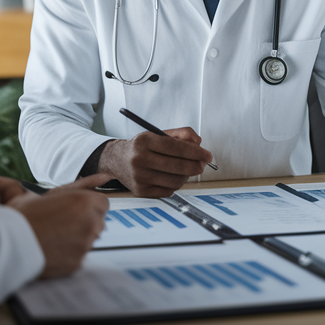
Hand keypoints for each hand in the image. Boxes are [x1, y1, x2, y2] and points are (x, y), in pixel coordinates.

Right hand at [8, 175, 109, 277]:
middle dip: (84, 221)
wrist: (8, 241)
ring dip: (77, 237)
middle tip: (58, 221)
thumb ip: (84, 184)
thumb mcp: (54, 192)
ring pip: (88, 239)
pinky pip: (78, 256)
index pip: (103, 204)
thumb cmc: (27, 213)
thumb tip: (106, 176)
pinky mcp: (77, 263)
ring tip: (52, 235)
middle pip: (98, 221)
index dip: (87, 206)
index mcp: (86, 203)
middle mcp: (91, 224)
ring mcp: (85, 245)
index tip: (72, 209)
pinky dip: (69, 253)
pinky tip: (51, 247)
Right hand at [98, 128, 213, 197]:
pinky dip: (176, 184)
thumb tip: (198, 143)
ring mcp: (139, 177)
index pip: (176, 147)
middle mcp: (140, 159)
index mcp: (144, 141)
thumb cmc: (140, 146)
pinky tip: (173, 177)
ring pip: (175, 181)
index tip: (207, 155)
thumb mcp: (157, 134)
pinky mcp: (140, 190)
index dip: (196, 152)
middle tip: (202, 164)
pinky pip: (168, 191)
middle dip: (196, 166)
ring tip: (187, 170)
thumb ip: (180, 134)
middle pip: (177, 166)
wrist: (116, 159)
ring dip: (187, 176)